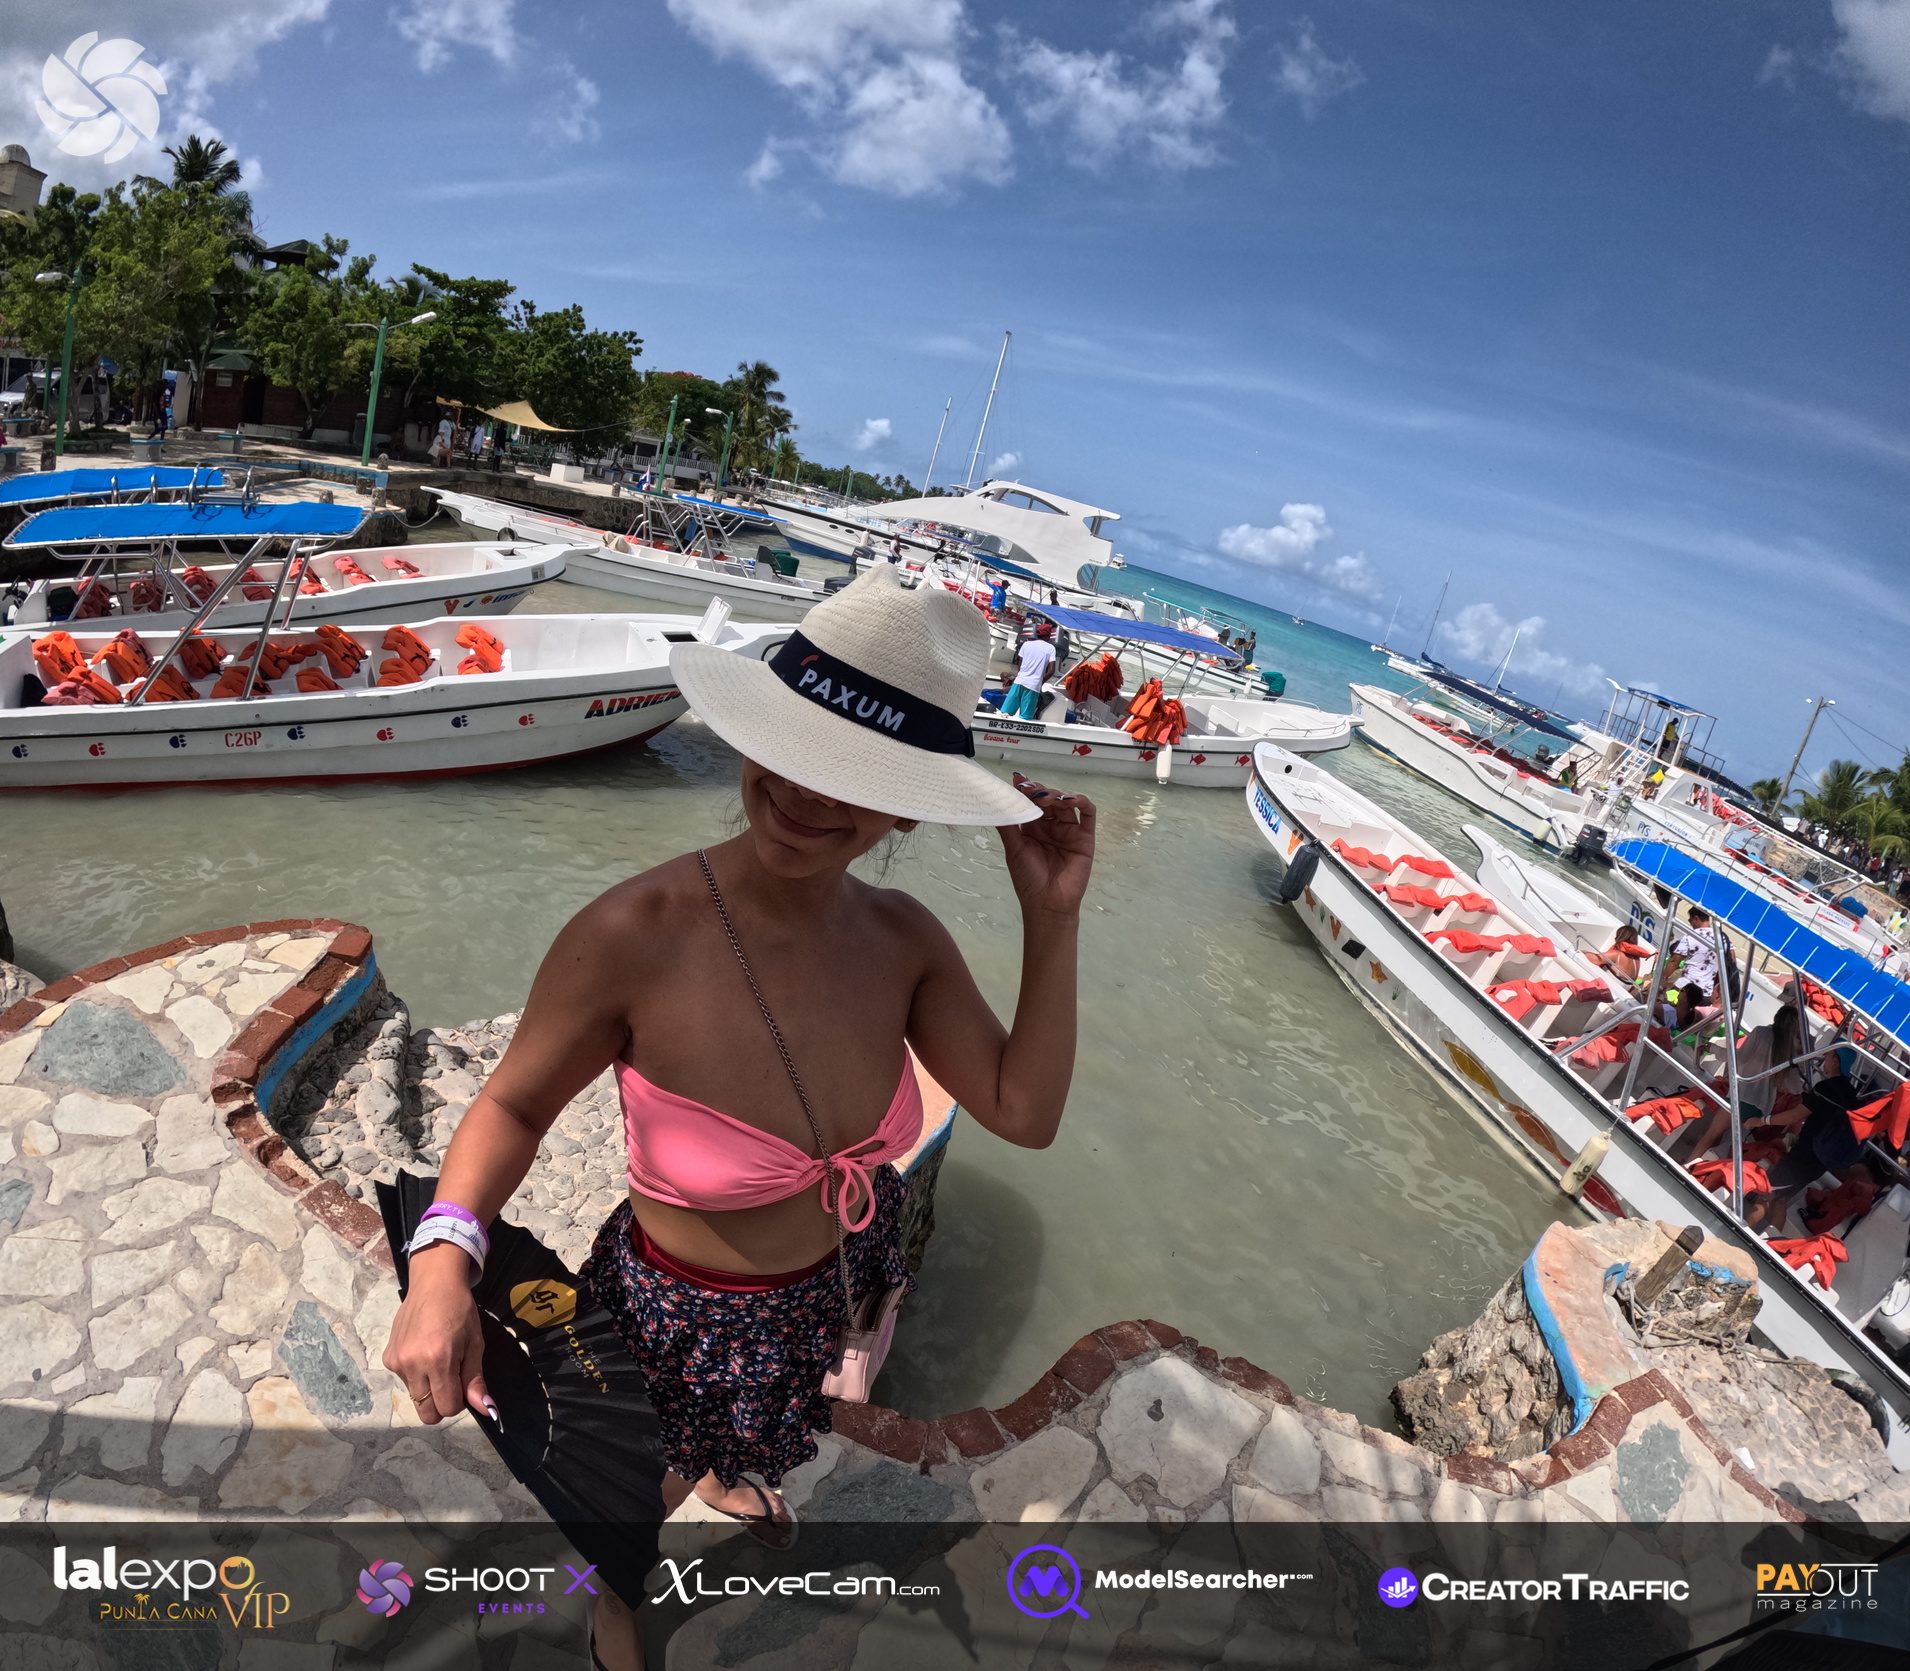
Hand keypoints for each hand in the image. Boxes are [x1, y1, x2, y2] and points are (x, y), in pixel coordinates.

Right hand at [381, 1244, 492, 1425]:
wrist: (434, 1283)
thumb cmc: (460, 1311)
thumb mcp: (475, 1344)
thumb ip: (475, 1380)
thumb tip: (486, 1410)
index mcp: (438, 1360)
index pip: (447, 1407)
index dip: (459, 1402)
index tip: (463, 1384)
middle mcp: (412, 1364)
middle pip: (426, 1412)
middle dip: (441, 1404)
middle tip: (451, 1378)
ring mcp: (396, 1362)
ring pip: (415, 1398)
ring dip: (428, 1389)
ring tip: (437, 1360)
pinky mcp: (388, 1358)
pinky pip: (405, 1381)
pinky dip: (416, 1375)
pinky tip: (423, 1352)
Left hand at [999, 774, 1095, 919]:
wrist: (1047, 904)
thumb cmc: (1028, 879)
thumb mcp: (1013, 849)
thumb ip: (1007, 824)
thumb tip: (997, 799)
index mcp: (1033, 827)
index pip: (1031, 801)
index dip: (1026, 789)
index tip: (1017, 781)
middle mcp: (1051, 825)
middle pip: (1048, 798)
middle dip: (1039, 790)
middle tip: (1029, 789)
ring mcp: (1069, 830)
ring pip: (1066, 802)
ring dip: (1057, 795)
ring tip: (1045, 797)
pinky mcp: (1085, 837)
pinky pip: (1088, 814)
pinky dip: (1081, 801)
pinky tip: (1070, 800)